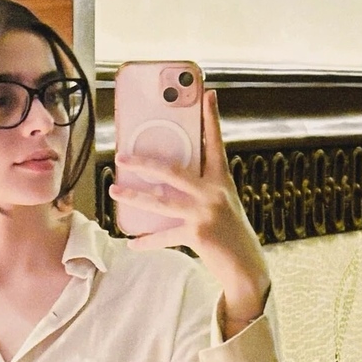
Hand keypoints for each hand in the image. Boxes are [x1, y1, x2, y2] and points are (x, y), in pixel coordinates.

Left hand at [108, 89, 270, 333]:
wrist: (246, 268)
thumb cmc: (231, 234)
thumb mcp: (223, 204)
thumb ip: (202, 189)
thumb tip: (166, 181)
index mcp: (222, 180)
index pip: (215, 143)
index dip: (211, 118)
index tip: (207, 93)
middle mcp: (214, 193)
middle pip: (174, 170)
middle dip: (145, 162)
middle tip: (122, 155)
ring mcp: (206, 213)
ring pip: (161, 200)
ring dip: (134, 196)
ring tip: (114, 190)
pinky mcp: (198, 234)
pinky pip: (165, 236)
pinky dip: (147, 241)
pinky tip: (132, 243)